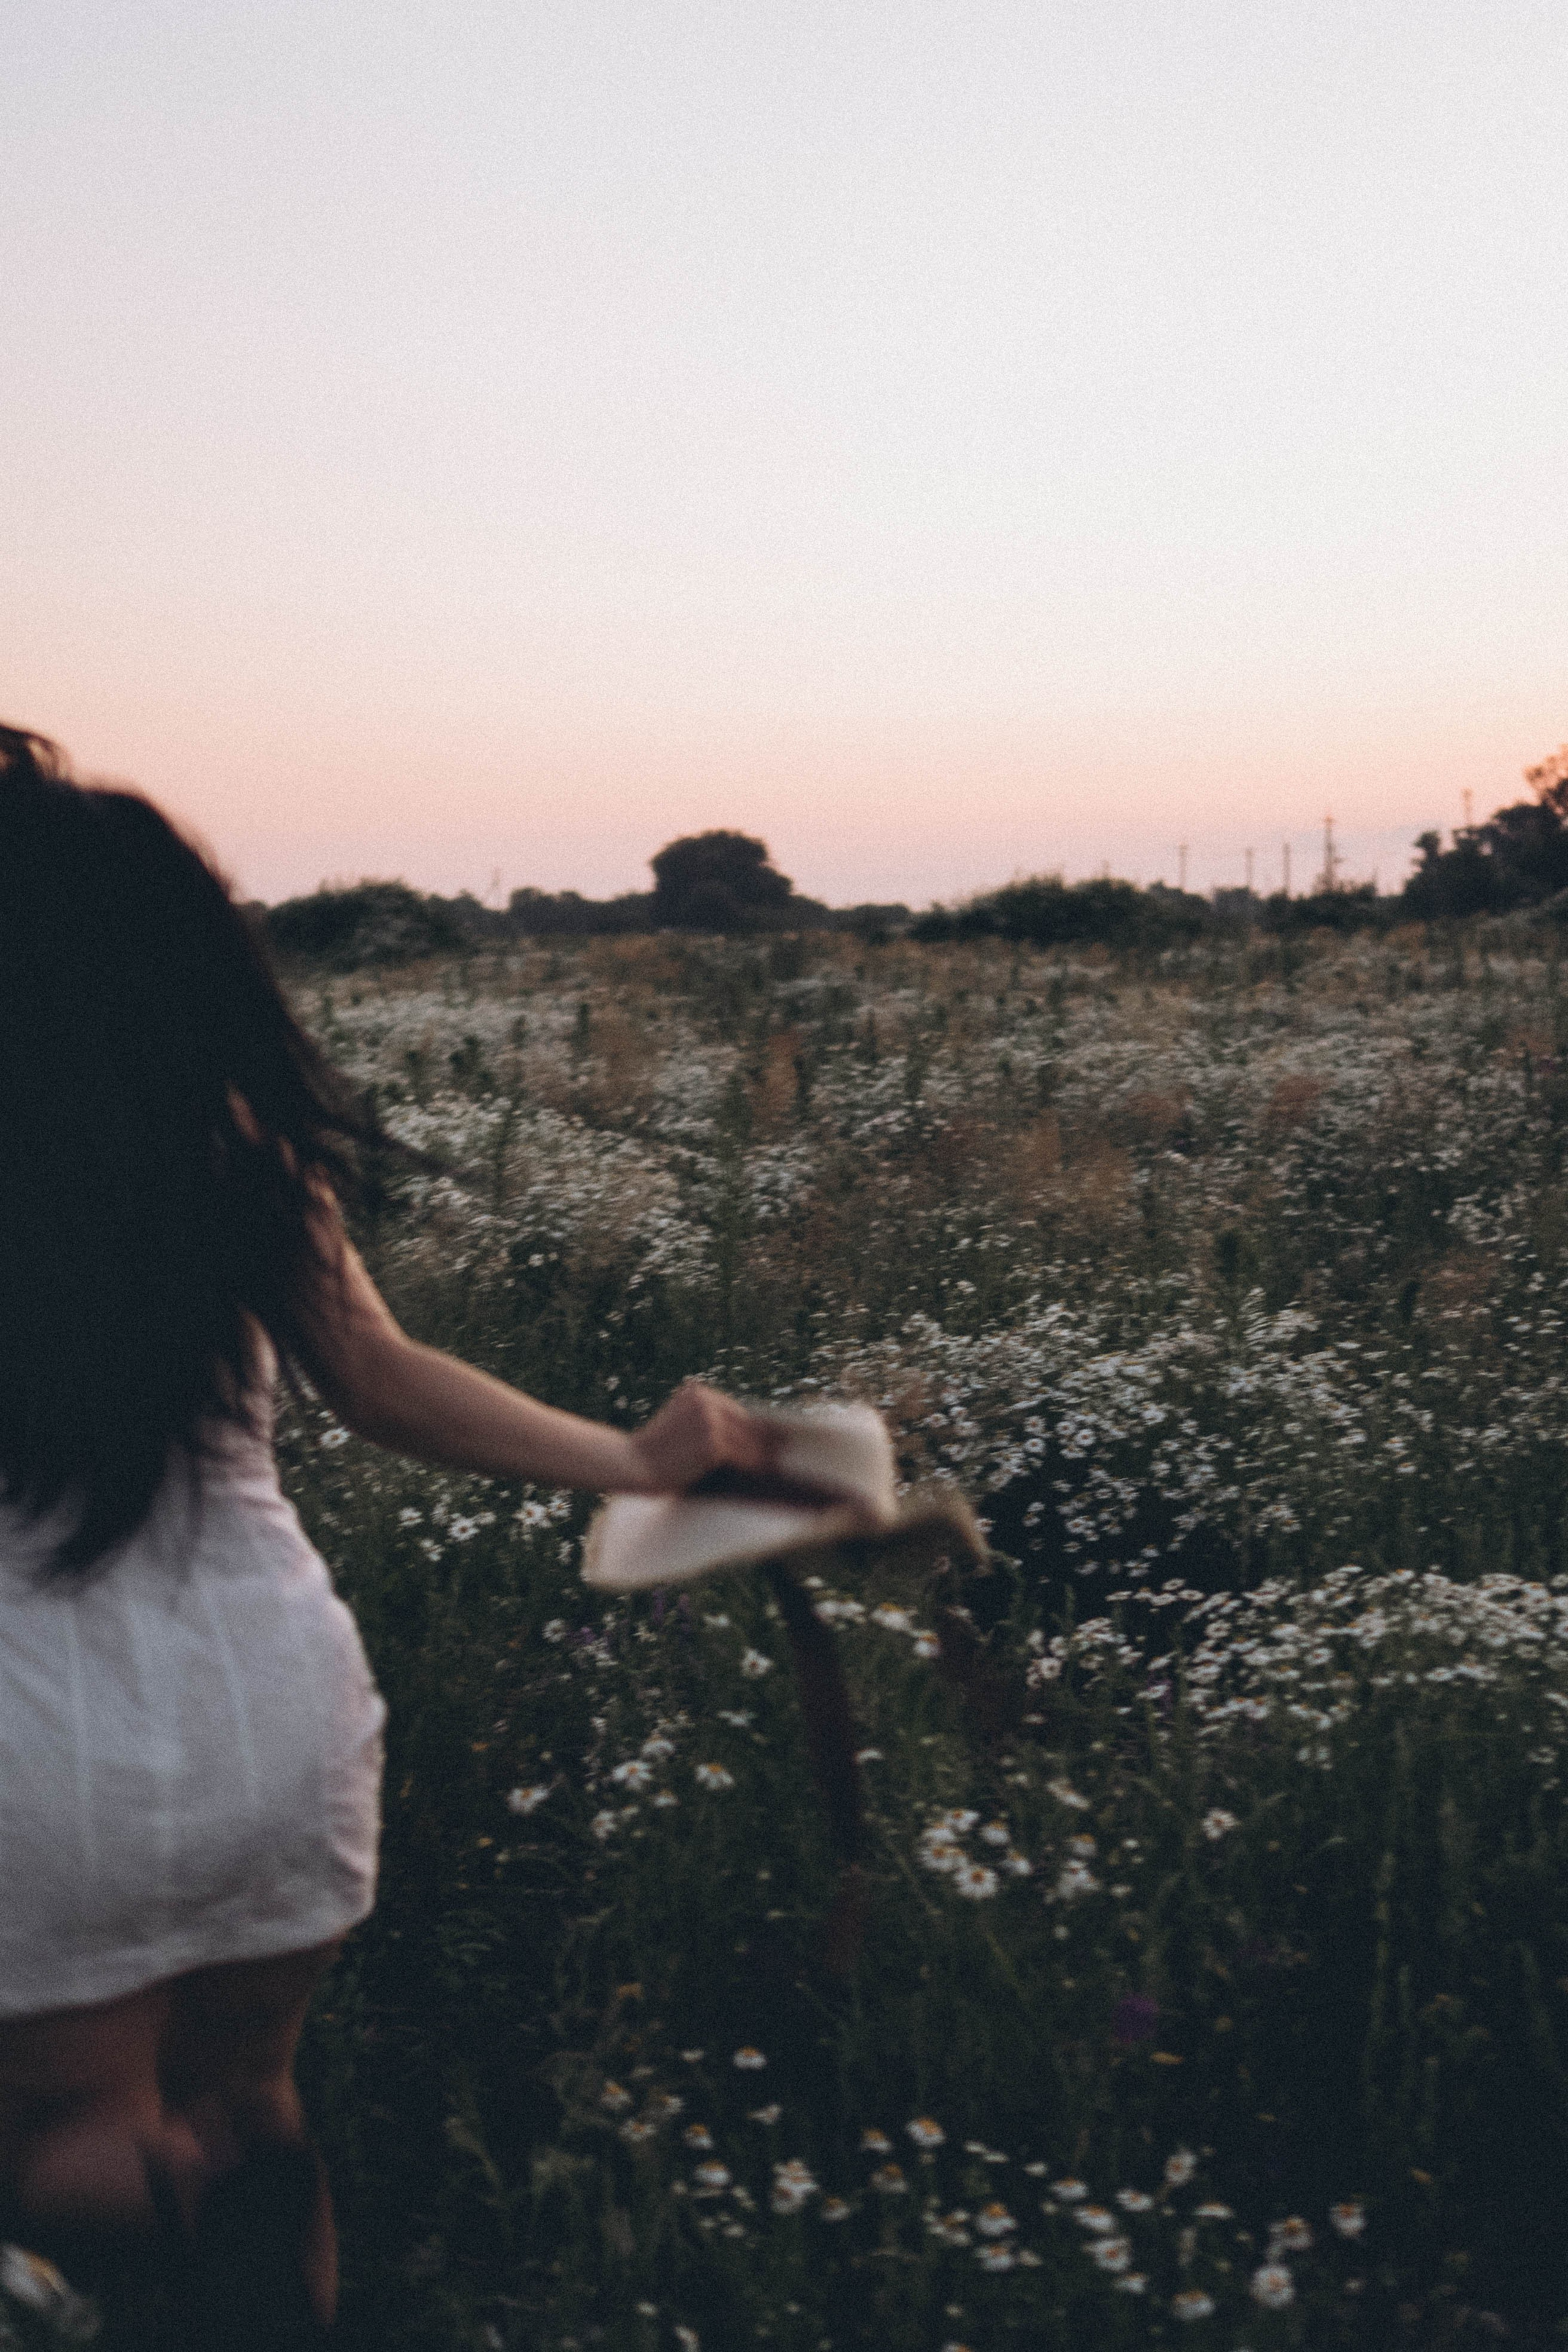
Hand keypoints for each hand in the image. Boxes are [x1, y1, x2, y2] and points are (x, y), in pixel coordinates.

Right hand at [624, 1382, 777, 1494]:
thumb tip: (747, 1436)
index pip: (736, 1409)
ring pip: (747, 1439)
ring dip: (762, 1453)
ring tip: (776, 1463)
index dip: (756, 1424)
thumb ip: (706, 1421)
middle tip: (782, 1449)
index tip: (774, 1433)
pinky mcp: (713, 1444)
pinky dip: (754, 1464)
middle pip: (746, 1422)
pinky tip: (762, 1471)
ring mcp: (710, 1421)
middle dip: (764, 1438)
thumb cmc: (655, 1450)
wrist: (632, 1464)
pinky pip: (742, 1455)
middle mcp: (705, 1401)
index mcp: (696, 1391)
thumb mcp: (679, 1423)